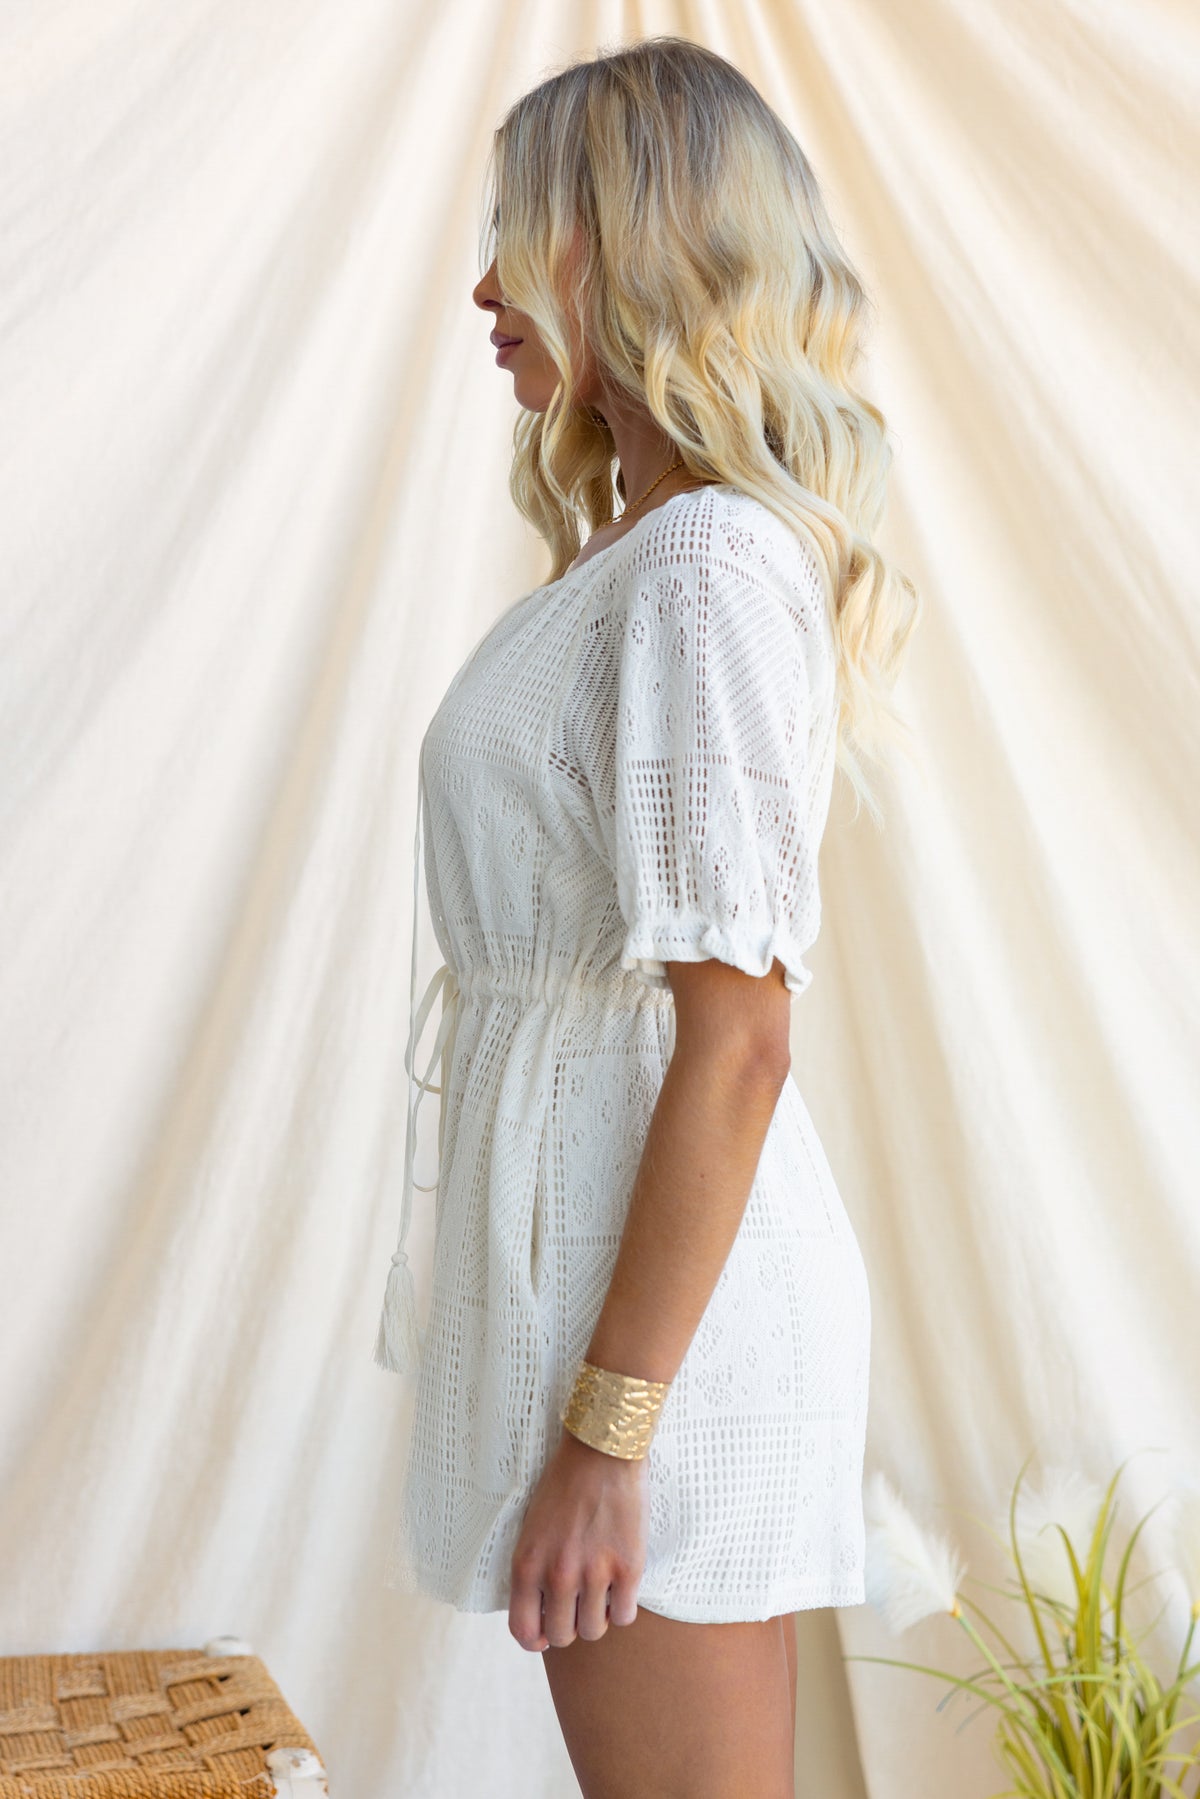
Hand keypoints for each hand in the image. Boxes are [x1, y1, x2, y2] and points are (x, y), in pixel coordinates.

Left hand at [509, 1428, 648, 1651]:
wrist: (602, 1450)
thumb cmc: (564, 1483)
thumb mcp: (532, 1528)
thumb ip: (533, 1569)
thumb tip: (542, 1613)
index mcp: (527, 1564)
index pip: (523, 1631)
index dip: (535, 1641)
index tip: (546, 1634)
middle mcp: (558, 1575)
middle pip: (562, 1636)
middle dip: (569, 1626)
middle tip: (578, 1605)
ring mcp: (595, 1573)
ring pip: (594, 1630)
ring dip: (597, 1618)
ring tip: (600, 1593)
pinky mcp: (628, 1567)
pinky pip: (625, 1616)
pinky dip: (623, 1608)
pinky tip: (620, 1587)